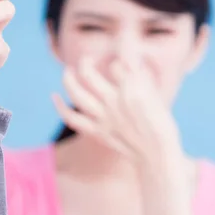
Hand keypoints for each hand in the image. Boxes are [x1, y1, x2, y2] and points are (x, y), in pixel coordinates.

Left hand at [52, 57, 181, 162]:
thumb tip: (132, 61)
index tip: (119, 66)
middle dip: (85, 62)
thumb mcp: (155, 94)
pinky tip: (54, 96)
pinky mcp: (97, 131)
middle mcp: (113, 100)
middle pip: (88, 72)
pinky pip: (72, 118)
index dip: (117, 62)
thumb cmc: (160, 124)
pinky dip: (60, 107)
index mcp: (131, 88)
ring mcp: (103, 117)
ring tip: (67, 71)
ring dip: (68, 79)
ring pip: (76, 92)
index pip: (115, 64)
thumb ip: (141, 76)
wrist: (156, 153)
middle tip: (87, 60)